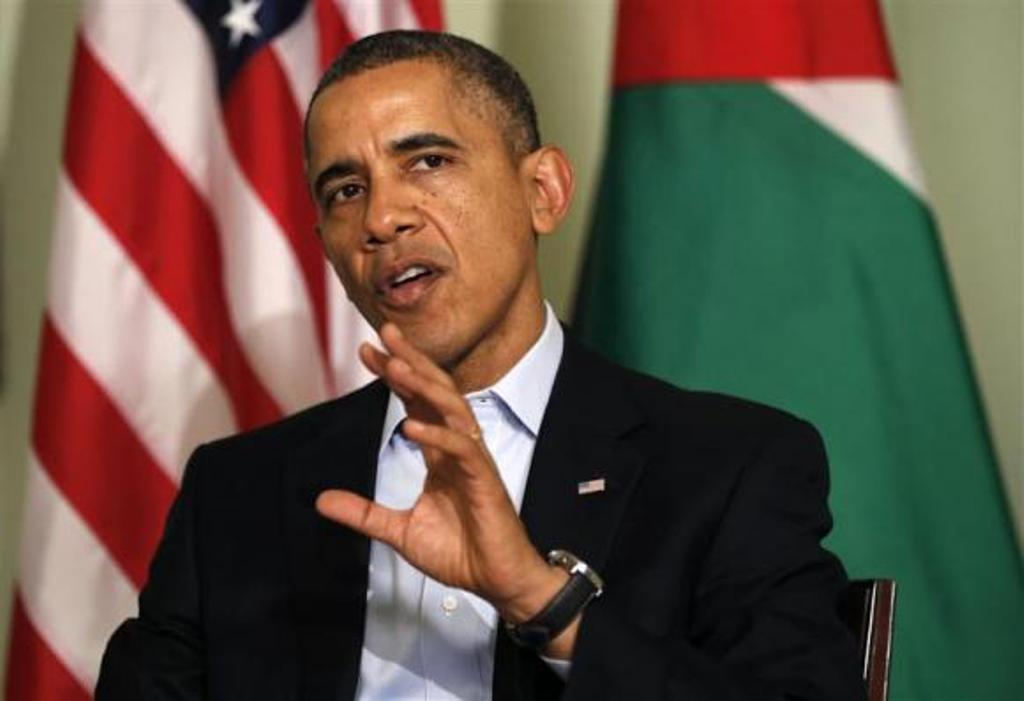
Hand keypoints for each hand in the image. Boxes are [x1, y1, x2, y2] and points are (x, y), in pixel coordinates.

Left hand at [315, 323, 574, 654]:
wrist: (495, 581)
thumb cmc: (459, 552)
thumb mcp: (399, 531)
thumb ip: (363, 513)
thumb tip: (320, 501)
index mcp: (440, 453)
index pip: (416, 403)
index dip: (395, 376)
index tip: (368, 352)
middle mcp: (457, 448)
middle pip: (435, 392)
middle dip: (411, 361)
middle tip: (385, 334)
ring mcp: (473, 461)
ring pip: (452, 409)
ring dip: (425, 386)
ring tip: (397, 365)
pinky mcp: (485, 480)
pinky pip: (462, 448)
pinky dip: (438, 435)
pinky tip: (413, 426)